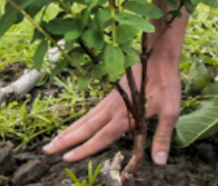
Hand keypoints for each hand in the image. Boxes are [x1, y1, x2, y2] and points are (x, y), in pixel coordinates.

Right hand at [43, 0, 188, 165]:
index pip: (101, 137)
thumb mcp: (171, 111)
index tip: (67, 158)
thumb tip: (159, 163)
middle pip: (86, 128)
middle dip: (66, 141)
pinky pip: (92, 110)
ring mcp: (111, 100)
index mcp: (126, 116)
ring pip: (86, 118)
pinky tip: (77, 125)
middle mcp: (113, 109)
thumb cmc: (167, 83)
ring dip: (70, 130)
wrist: (159, 54)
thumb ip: (162, 137)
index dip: (85, 149)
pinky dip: (81, 120)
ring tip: (53, 141)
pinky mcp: (113, 93)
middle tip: (47, 150)